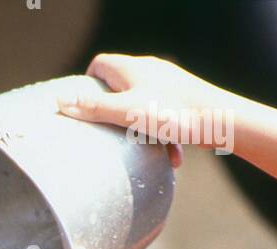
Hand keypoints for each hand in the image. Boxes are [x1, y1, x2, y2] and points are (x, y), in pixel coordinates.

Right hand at [57, 54, 225, 163]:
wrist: (217, 119)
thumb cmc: (170, 113)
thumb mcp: (124, 113)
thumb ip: (92, 109)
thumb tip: (60, 103)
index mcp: (130, 68)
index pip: (99, 64)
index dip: (88, 84)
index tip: (84, 107)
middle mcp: (148, 71)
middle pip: (119, 87)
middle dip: (113, 113)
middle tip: (109, 134)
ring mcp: (166, 84)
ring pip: (142, 106)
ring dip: (141, 131)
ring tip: (144, 151)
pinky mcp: (182, 99)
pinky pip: (164, 117)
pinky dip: (163, 136)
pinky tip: (171, 156)